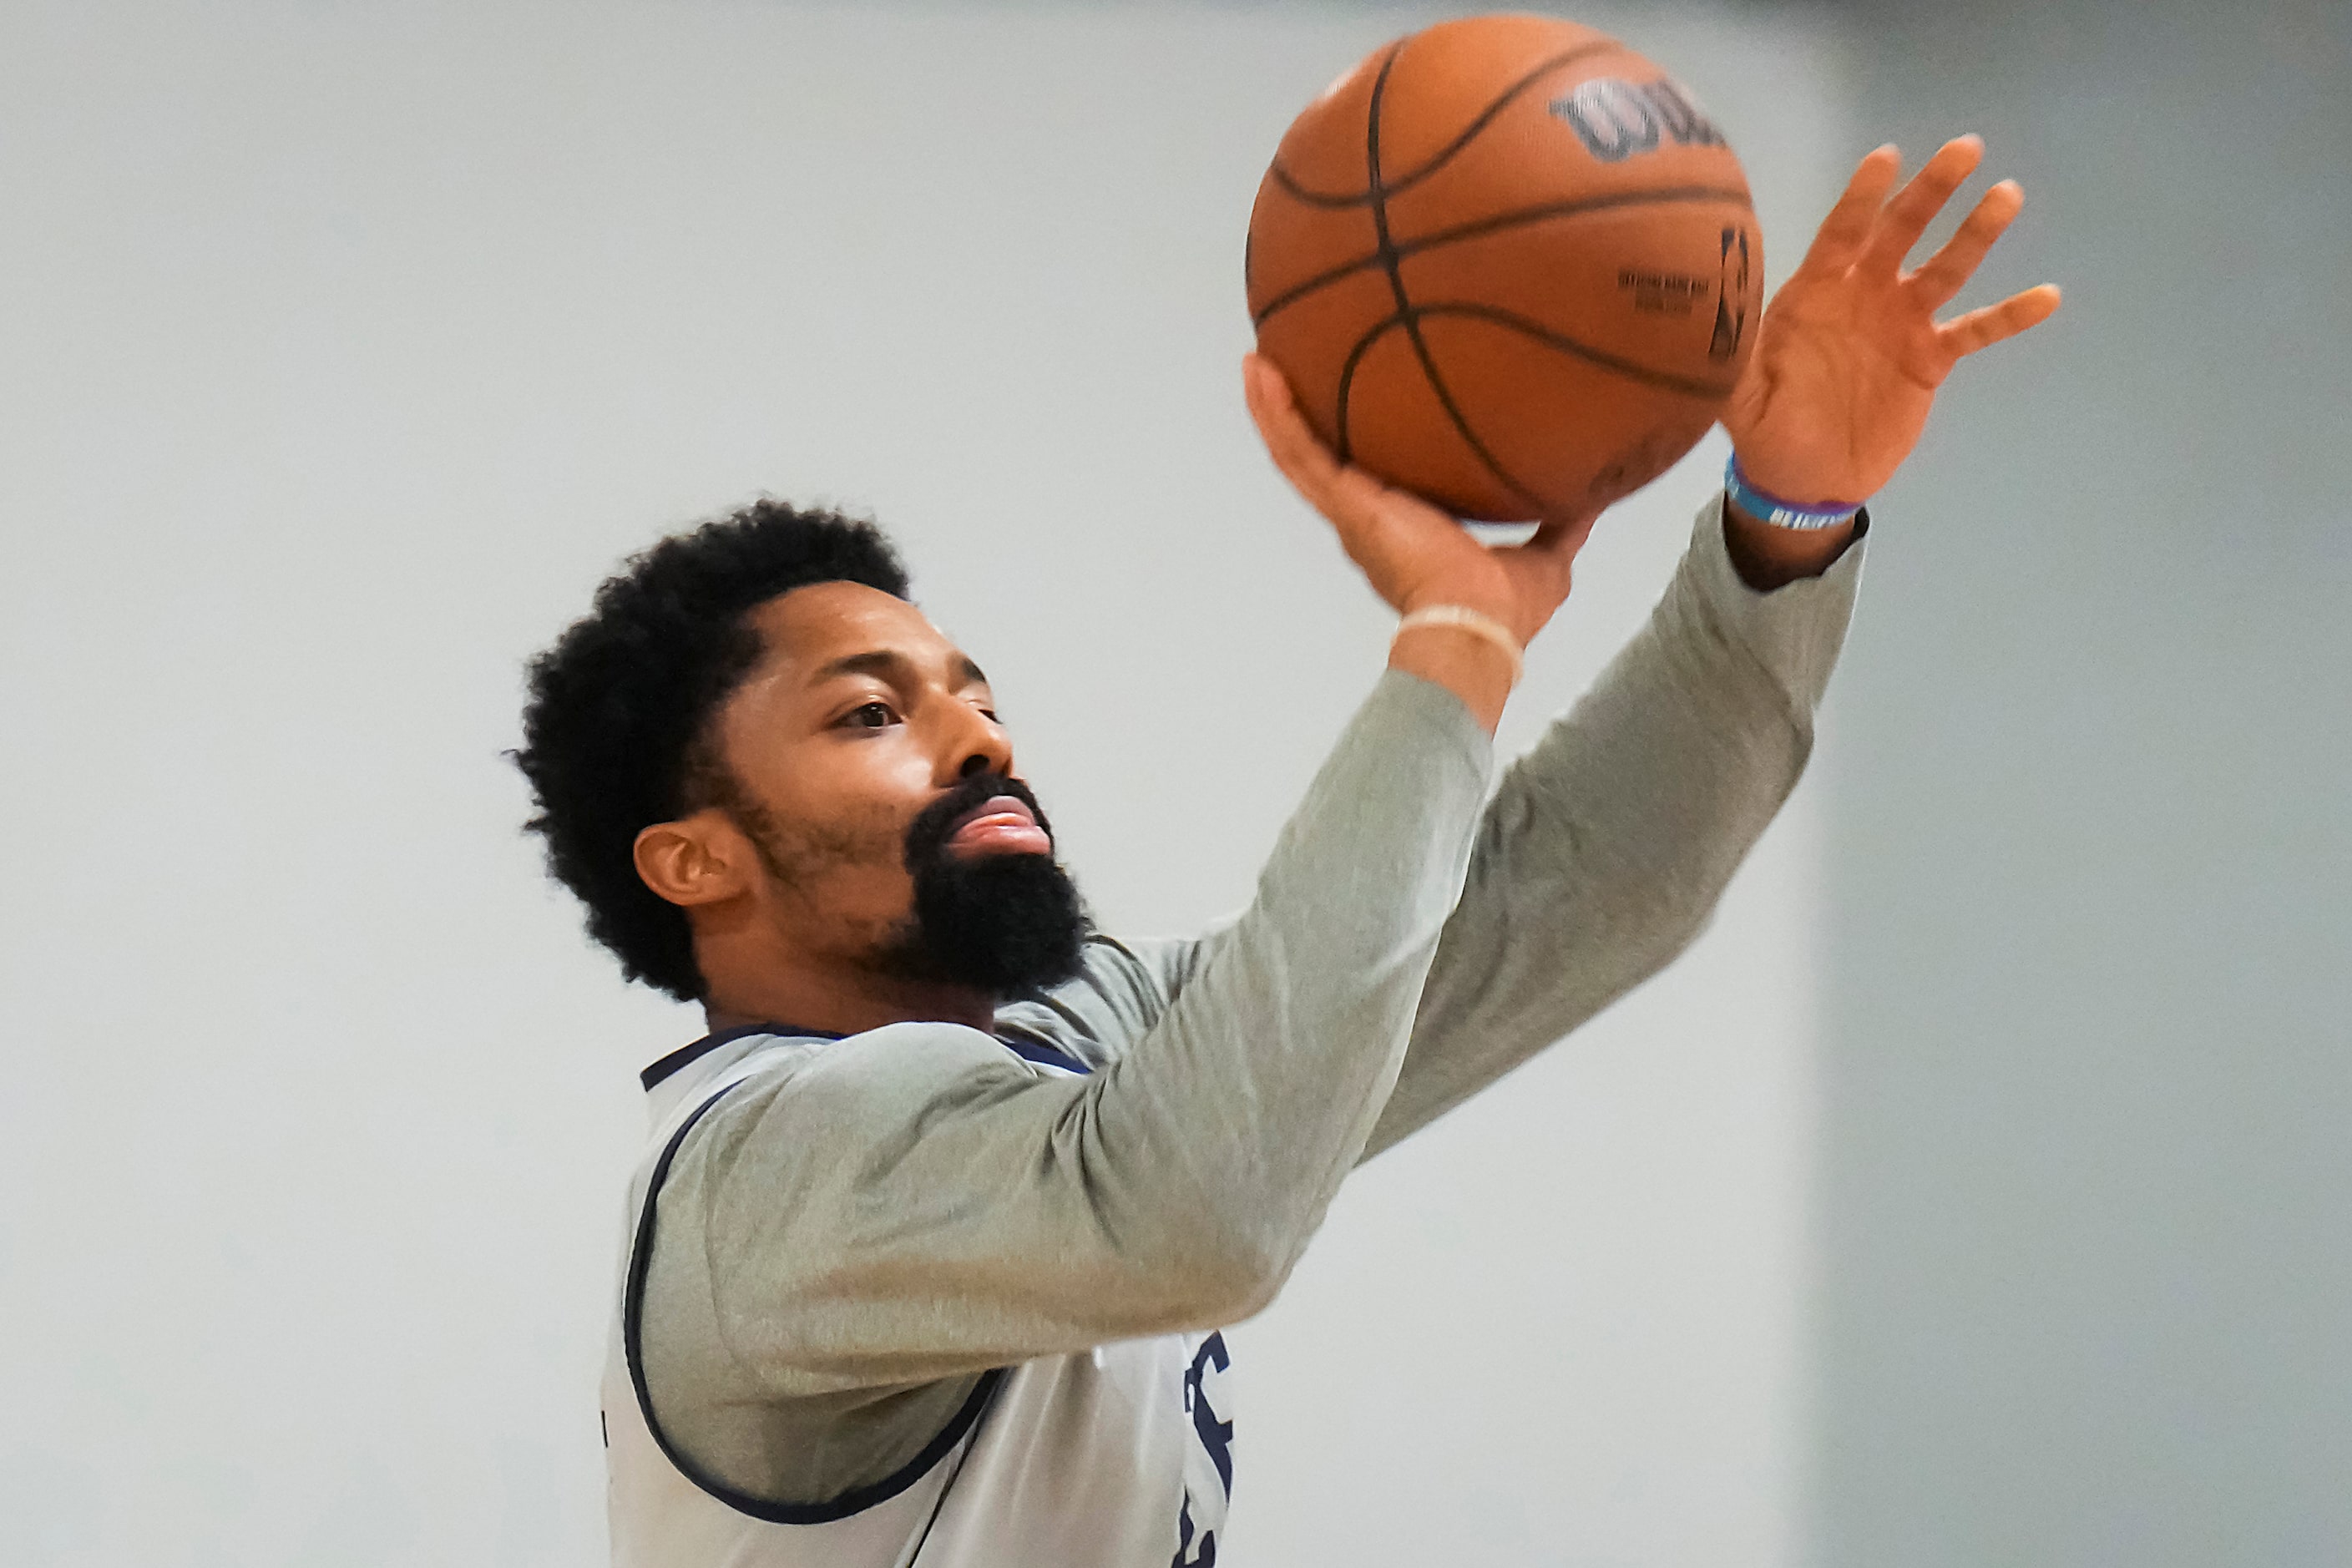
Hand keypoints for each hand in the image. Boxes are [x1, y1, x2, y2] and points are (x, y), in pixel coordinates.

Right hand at [1242, 354, 1592, 647]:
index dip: (1368, 445)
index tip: (1366, 407)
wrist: (1478, 623)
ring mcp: (1352, 510)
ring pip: (1301, 450)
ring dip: (1276, 406)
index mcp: (1409, 528)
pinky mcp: (1345, 504)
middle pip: (1331, 457)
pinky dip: (1274, 413)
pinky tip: (1258, 371)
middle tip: (1296, 371)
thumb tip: (1596, 493)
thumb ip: (1564, 524)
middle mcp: (1371, 517)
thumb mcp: (1547, 557)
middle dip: (1312, 417)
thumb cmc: (1505, 610)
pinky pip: (1298, 451)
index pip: (1381, 477)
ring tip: (1258, 361)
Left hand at [1724, 135, 2062, 505]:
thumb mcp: (1739, 400)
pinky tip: (2048, 296)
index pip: (1840, 235)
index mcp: (1815, 294)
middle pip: (1900, 233)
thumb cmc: (1766, 431)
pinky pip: (1976, 331)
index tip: (1886, 158)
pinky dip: (2009, 316)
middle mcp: (1863, 295)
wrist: (1806, 479)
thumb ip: (1733, 361)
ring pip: (1944, 269)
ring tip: (2007, 194)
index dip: (1861, 199)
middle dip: (1930, 191)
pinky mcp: (1931, 359)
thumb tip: (1714, 325)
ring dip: (1975, 232)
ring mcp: (1901, 323)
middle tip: (1966, 147)